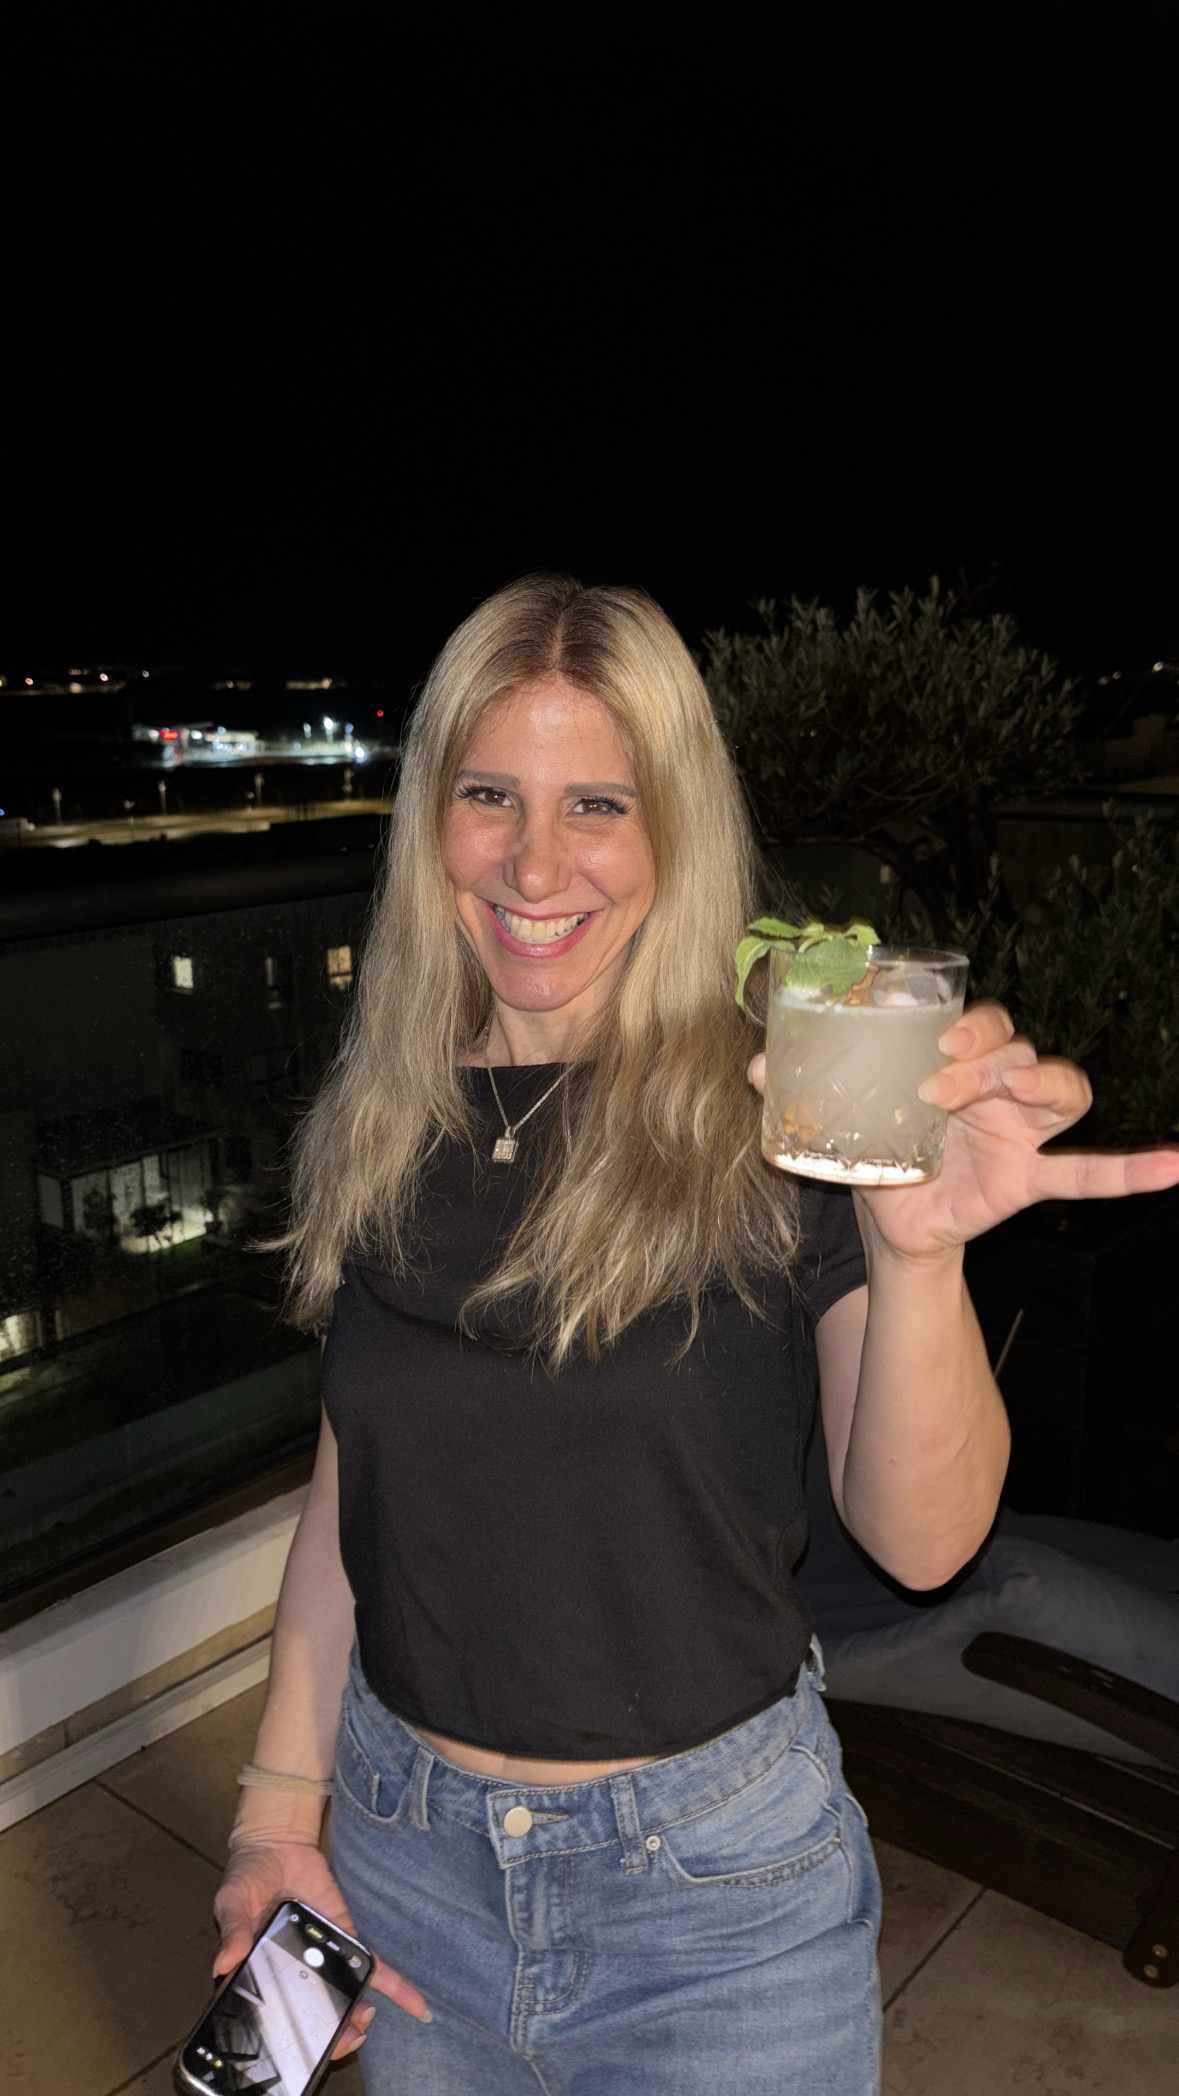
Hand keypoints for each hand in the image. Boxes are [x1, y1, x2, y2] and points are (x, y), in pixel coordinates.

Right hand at [213, 1836, 430, 2057]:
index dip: (296, 2035)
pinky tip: (416, 2005)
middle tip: (348, 2036)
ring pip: (345, 1995)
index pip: (278, 2015)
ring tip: (367, 2021)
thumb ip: (233, 1929)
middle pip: (317, 2012)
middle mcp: (295, 1971)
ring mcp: (322, 1956)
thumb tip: (225, 1962)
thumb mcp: (232, 1899)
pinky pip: (370, 1963)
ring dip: (360, 2014)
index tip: (311, 2045)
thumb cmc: (248, 1875)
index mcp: (263, 1971)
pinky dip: (393, 1984)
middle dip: (335, 2031)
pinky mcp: (344, 1935)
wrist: (277, 1843)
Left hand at [747, 1001, 1178, 1259]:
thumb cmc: (872, 1151)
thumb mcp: (832, 1117)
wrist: (886, 1223)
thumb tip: (753, 1065)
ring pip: (1061, 1088)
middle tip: (945, 1083)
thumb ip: (802, 1088)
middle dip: (990, 1057)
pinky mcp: (1032, 1175)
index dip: (967, 1028)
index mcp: (952, 1060)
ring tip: (1017, 1097)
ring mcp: (1023, 1128)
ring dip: (1042, 1083)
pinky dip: (1135, 1168)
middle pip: (1020, 1047)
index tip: (934, 1047)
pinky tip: (1178, 1163)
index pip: (979, 1022)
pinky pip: (1092, 1171)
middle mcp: (996, 1084)